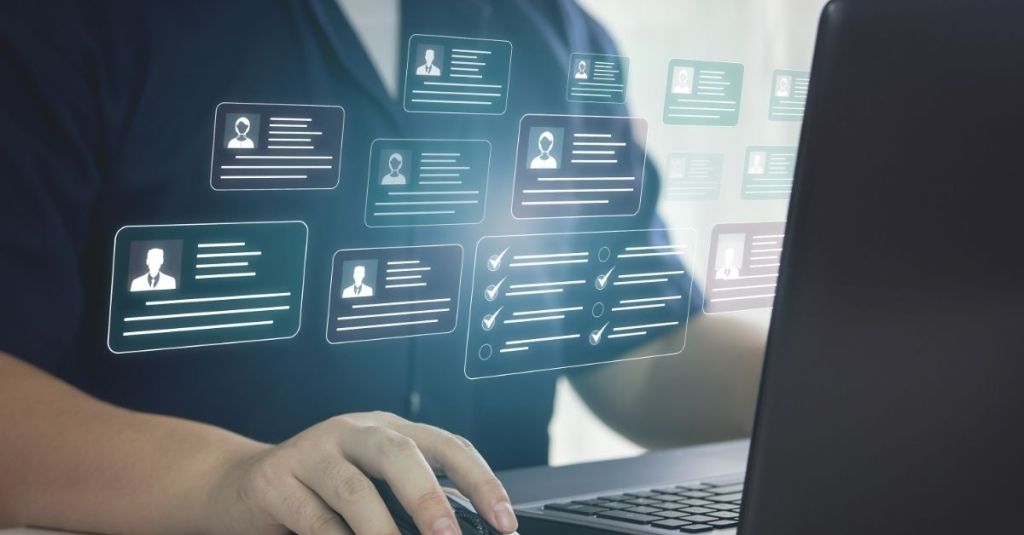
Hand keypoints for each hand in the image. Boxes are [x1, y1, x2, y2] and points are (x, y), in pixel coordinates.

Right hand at [210, 411, 517, 534]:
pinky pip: (313, 517)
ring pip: (354, 486)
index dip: (480, 481)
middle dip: (429, 497)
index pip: (446, 445)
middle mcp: (354, 432)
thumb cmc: (320, 490)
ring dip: (381, 529)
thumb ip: (409, 504)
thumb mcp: (371, 487)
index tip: (504, 522)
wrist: (242, 485)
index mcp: (389, 430)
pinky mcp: (276, 479)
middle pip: (400, 452)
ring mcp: (312, 451)